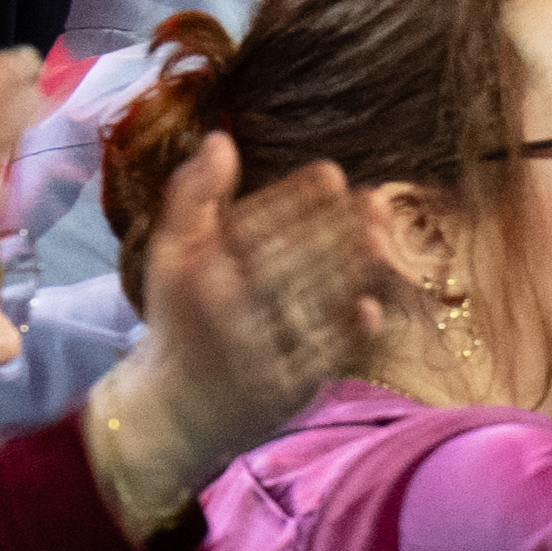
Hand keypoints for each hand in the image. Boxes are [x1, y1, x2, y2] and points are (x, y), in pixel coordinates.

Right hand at [88, 139, 402, 518]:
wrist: (170, 411)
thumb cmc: (180, 319)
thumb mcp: (170, 255)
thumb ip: (192, 195)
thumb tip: (220, 139)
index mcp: (196, 274)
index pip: (252, 229)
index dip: (294, 199)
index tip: (332, 173)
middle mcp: (225, 313)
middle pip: (287, 263)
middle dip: (334, 228)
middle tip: (376, 197)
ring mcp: (255, 355)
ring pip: (310, 306)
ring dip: (351, 270)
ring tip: (381, 235)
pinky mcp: (281, 392)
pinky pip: (320, 359)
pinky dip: (345, 334)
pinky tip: (371, 306)